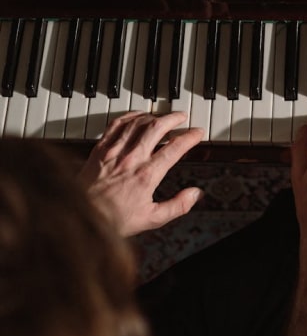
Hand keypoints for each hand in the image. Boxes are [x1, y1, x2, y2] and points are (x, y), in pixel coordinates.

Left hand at [79, 111, 204, 236]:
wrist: (79, 217)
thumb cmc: (113, 220)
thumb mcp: (151, 219)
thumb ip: (177, 206)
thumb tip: (195, 194)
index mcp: (146, 175)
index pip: (174, 148)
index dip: (190, 137)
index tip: (198, 133)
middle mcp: (131, 159)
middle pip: (157, 128)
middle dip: (173, 118)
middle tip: (182, 117)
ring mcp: (114, 152)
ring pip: (138, 123)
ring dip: (154, 116)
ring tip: (163, 116)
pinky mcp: (100, 150)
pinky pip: (116, 125)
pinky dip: (130, 116)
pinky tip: (137, 116)